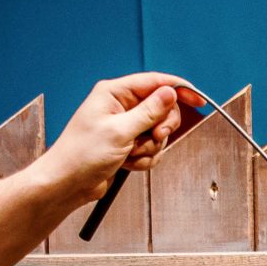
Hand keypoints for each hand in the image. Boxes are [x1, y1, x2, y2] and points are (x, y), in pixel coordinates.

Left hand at [40, 73, 201, 204]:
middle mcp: (120, 106)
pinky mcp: (127, 144)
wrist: (69, 183)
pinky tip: (128, 163)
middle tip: (155, 136)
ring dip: (150, 147)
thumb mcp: (120, 131)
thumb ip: (148, 111)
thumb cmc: (82, 154)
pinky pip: (150, 148)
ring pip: (157, 132)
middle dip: (161, 127)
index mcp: (114, 93)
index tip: (197, 99)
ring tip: (131, 154)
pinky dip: (144, 159)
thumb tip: (169, 93)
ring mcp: (124, 126)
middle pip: (160, 108)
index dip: (178, 89)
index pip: (154, 83)